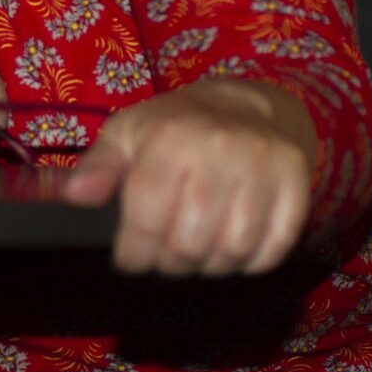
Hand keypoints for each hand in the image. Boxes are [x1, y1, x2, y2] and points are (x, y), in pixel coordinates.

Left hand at [59, 81, 314, 275]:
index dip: (134, 253)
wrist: (246, 105)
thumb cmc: (175, 126)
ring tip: (195, 251)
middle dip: (169, 262)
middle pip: (189, 243)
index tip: (130, 258)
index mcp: (172, 139)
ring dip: (208, 265)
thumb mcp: (127, 134)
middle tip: (164, 256)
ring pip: (232, 252)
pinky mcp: (296, 185)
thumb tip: (75, 196)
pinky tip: (230, 248)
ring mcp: (264, 168)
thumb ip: (98, 167)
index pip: (147, 220)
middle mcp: (222, 150)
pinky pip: (273, 249)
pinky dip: (249, 262)